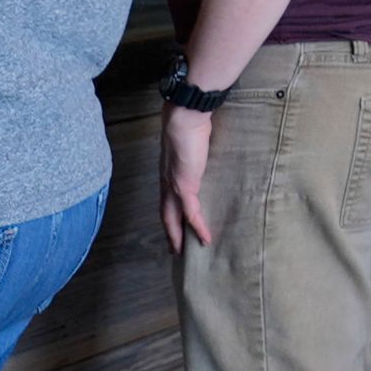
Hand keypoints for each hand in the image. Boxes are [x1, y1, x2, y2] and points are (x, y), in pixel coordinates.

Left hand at [159, 102, 215, 254]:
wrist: (185, 118)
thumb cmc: (190, 125)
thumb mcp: (191, 144)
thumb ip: (193, 154)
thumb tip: (201, 154)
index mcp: (168, 173)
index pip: (166, 200)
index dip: (169, 216)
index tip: (173, 228)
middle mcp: (167, 182)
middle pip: (165, 215)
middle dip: (169, 233)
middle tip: (174, 250)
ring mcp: (174, 186)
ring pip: (173, 218)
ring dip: (177, 236)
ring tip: (182, 252)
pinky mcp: (184, 186)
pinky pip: (191, 213)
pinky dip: (198, 227)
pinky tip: (205, 238)